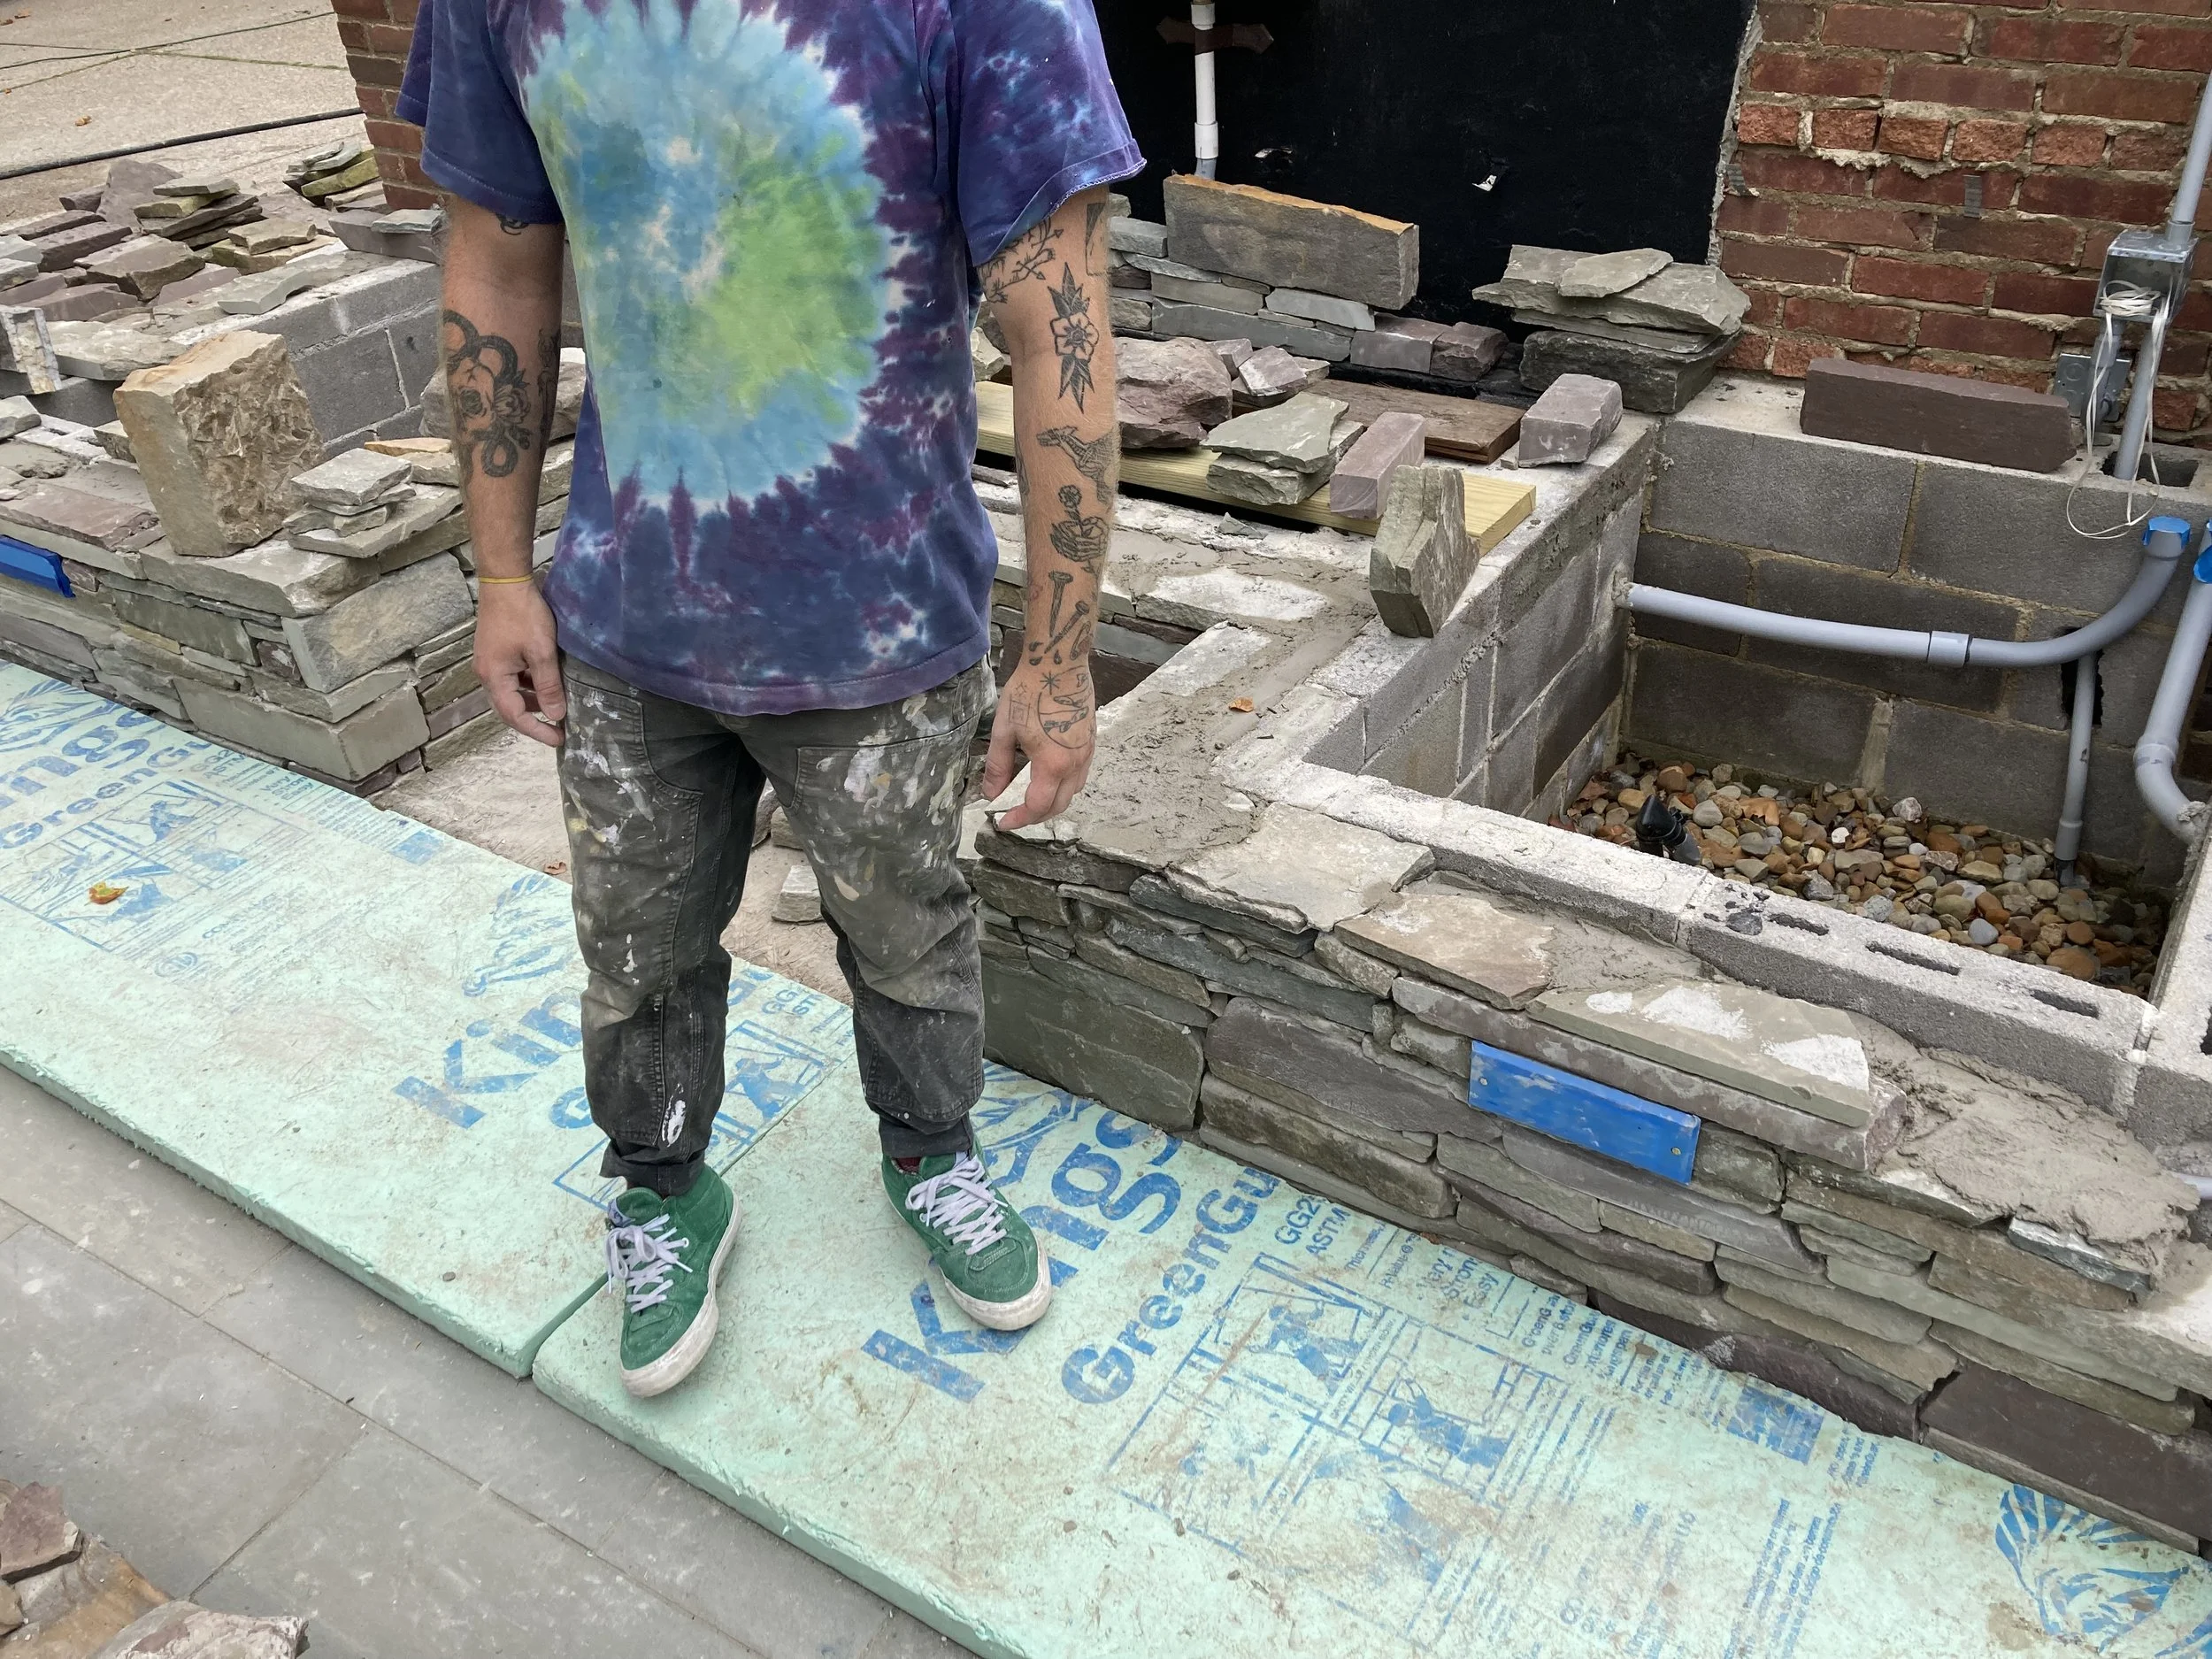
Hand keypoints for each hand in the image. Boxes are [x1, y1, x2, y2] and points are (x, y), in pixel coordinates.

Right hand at [474, 579, 565, 745]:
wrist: (504, 581)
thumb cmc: (523, 615)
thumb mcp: (541, 652)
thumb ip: (548, 686)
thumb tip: (556, 715)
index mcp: (494, 677)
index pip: (514, 716)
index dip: (537, 730)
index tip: (559, 738)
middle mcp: (486, 674)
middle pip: (507, 708)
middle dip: (533, 720)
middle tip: (558, 729)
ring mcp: (488, 662)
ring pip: (510, 693)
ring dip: (531, 702)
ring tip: (556, 707)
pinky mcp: (495, 653)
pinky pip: (511, 679)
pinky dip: (528, 686)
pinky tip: (545, 683)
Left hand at [982, 660, 1094, 829]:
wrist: (1059, 662)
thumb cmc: (1029, 692)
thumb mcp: (1005, 730)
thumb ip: (998, 767)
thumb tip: (991, 794)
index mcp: (1053, 764)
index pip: (1037, 806)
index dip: (1018, 819)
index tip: (1002, 822)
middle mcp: (1075, 763)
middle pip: (1059, 805)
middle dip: (1036, 816)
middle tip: (1014, 814)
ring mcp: (1087, 753)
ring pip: (1073, 791)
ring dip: (1053, 801)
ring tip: (1031, 797)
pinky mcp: (1092, 741)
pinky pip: (1081, 774)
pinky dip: (1065, 784)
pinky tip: (1049, 775)